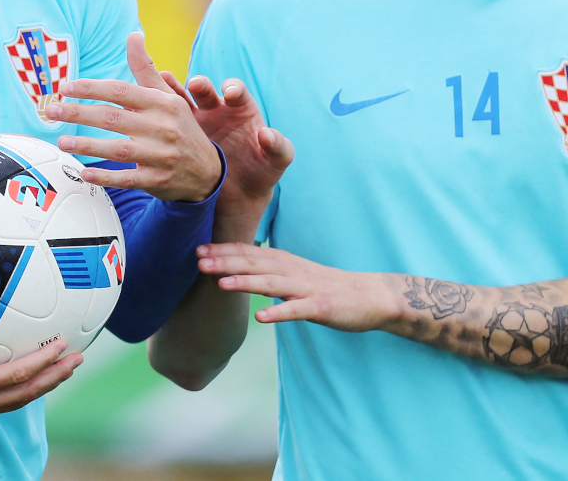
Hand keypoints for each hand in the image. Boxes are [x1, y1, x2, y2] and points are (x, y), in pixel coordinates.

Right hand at [0, 307, 81, 434]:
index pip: (17, 375)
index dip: (43, 361)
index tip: (63, 346)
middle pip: (27, 393)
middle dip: (55, 377)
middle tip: (79, 360)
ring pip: (18, 401)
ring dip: (44, 385)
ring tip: (64, 370)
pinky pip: (5, 402)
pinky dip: (24, 390)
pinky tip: (30, 379)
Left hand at [45, 32, 220, 201]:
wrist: (208, 170)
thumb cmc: (180, 127)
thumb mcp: (168, 96)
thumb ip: (145, 68)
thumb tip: (133, 35)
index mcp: (162, 103)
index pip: (120, 91)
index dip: (91, 88)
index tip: (65, 88)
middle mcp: (162, 127)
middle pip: (113, 118)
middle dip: (79, 114)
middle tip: (51, 111)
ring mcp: (161, 155)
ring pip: (118, 149)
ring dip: (87, 145)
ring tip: (62, 141)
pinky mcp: (158, 180)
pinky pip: (127, 178)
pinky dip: (106, 177)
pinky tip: (84, 173)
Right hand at [164, 74, 292, 205]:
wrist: (240, 193)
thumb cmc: (261, 172)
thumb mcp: (276, 162)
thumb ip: (279, 147)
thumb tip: (268, 135)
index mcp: (242, 110)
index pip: (236, 92)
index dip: (233, 89)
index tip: (229, 93)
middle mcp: (217, 110)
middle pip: (206, 91)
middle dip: (201, 85)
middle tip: (196, 85)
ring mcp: (197, 121)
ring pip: (183, 100)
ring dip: (173, 90)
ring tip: (163, 80)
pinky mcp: (181, 134)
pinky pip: (168, 119)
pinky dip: (159, 109)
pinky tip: (147, 104)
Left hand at [196, 243, 399, 332]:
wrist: (370, 296)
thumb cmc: (327, 286)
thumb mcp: (294, 273)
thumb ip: (268, 269)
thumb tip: (238, 266)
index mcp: (284, 261)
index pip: (250, 251)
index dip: (224, 250)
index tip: (197, 249)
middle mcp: (292, 270)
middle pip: (255, 263)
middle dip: (225, 261)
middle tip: (197, 260)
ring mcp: (306, 288)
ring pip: (271, 284)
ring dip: (245, 282)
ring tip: (220, 283)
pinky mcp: (321, 307)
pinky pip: (297, 311)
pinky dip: (278, 313)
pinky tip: (260, 318)